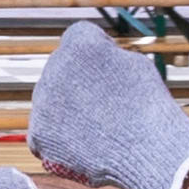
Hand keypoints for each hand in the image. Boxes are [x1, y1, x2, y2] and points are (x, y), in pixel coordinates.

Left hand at [29, 20, 188, 188]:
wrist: (149, 149)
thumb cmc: (148, 106)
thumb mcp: (135, 63)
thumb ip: (108, 56)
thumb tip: (94, 60)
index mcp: (79, 43)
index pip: (78, 39)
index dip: (95, 54)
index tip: (109, 71)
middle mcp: (54, 67)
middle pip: (61, 70)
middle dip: (77, 82)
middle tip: (102, 103)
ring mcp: (43, 102)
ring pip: (50, 100)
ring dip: (66, 109)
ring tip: (97, 126)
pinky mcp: (40, 133)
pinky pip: (44, 132)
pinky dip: (58, 138)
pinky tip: (80, 142)